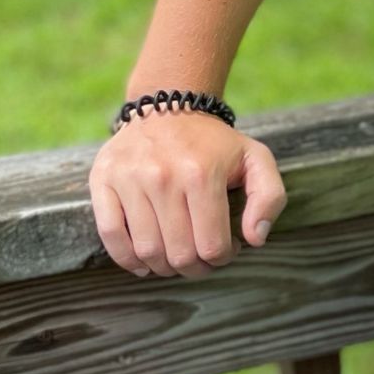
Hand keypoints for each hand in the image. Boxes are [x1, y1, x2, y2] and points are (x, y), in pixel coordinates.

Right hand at [88, 112, 286, 278]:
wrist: (170, 105)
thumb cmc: (214, 143)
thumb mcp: (256, 158)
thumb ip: (269, 197)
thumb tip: (255, 238)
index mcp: (202, 174)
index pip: (212, 246)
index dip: (222, 258)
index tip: (225, 250)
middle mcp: (162, 176)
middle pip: (179, 255)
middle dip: (195, 267)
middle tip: (201, 259)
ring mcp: (129, 178)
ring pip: (146, 251)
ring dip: (164, 267)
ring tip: (176, 257)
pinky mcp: (103, 180)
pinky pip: (110, 236)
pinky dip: (127, 259)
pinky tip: (144, 261)